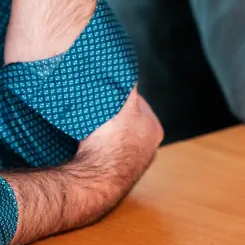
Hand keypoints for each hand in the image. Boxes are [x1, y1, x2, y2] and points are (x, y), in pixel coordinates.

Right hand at [3, 87, 162, 244]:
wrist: (96, 179)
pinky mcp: (115, 171)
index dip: (122, 94)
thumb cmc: (113, 143)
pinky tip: (89, 139)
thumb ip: (129, 86)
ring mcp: (131, 162)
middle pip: (128, 118)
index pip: (138, 102)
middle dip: (114, 111)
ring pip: (117, 134)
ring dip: (105, 126)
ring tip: (91, 120)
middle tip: (98, 104)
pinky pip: (107, 149)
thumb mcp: (125, 106)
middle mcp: (148, 148)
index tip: (108, 91)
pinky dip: (100, 142)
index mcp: (155, 131)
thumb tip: (127, 66)